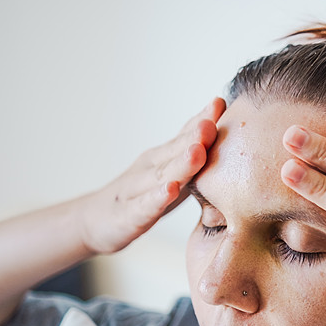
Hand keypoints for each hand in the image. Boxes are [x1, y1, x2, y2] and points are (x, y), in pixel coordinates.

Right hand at [81, 97, 225, 253]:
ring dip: (180, 163)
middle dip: (194, 136)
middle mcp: (148, 169)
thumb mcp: (171, 177)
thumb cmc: (143, 198)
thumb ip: (195, 163)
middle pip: (174, 152)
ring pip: (161, 176)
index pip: (183, 137)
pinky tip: (170, 190)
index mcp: (162, 159)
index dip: (201, 120)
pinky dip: (157, 198)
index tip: (221, 103)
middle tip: (213, 121)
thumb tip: (230, 147)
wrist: (95, 221)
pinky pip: (144, 207)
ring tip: (197, 151)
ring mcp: (136, 191)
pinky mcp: (127, 217)